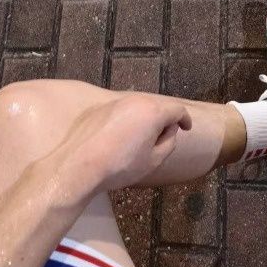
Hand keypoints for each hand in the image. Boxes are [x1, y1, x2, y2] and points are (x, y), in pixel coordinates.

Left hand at [35, 93, 191, 213]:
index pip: (177, 110)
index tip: (186, 128)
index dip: (185, 119)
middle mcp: (134, 100)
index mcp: (152, 111)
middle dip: (162, 120)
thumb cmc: (120, 166)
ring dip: (143, 119)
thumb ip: (169, 142)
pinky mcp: (97, 109)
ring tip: (139, 141)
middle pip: (156, 106)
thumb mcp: (154, 160)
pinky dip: (125, 121)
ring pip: (136, 107)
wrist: (80, 166)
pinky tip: (117, 139)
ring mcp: (114, 102)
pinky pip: (119, 111)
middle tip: (161, 139)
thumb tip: (169, 130)